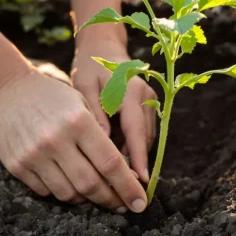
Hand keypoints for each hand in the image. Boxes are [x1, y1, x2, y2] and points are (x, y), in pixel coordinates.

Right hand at [0, 69, 147, 212]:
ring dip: (87, 199)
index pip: (110, 163)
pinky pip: (45, 191)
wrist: (5, 90)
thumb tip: (125, 172)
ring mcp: (34, 155)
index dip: (129, 187)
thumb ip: (101, 135)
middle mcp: (56, 140)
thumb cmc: (51, 96)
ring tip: (96, 195)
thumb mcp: (81, 104)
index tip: (141, 203)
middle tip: (123, 206)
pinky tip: (70, 185)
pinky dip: (62, 192)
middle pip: (91, 184)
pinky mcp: (16, 166)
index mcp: (78, 122)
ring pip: (68, 193)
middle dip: (112, 200)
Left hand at [72, 40, 157, 182]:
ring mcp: (151, 100)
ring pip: (145, 138)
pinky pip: (143, 132)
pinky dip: (132, 146)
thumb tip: (102, 143)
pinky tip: (117, 157)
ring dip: (132, 156)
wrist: (103, 47)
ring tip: (116, 177)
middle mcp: (146, 96)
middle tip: (122, 188)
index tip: (139, 181)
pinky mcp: (150, 105)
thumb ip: (93, 112)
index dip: (137, 158)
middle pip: (143, 138)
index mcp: (130, 90)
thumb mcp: (84, 86)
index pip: (135, 131)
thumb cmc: (89, 67)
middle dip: (134, 163)